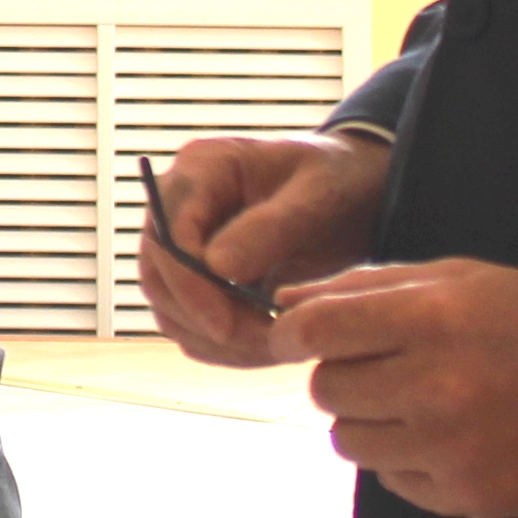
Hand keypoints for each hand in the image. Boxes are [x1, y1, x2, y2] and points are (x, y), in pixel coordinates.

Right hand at [137, 131, 392, 367]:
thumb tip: (216, 268)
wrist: (360, 190)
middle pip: (157, 276)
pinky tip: (266, 348)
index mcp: (201, 169)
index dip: (189, 286)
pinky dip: (223, 346)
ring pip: (169, 306)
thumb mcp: (319, 194)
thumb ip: (270, 226)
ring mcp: (188, 243)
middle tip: (261, 344)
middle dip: (202, 320)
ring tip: (273, 348)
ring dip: (213, 339)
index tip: (227, 325)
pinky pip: (193, 321)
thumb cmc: (341, 178)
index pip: (167, 236)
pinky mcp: (203, 277)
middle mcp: (182, 206)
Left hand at [273, 258, 517, 517]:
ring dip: (369, 422)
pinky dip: (408, 462)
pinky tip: (451, 438)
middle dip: (342, 376)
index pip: (315, 331)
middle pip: (326, 391)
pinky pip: (394, 483)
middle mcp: (436, 388)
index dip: (292, 333)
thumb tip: (287, 300)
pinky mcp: (469, 498)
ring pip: (350, 443)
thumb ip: (365, 286)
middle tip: (384, 368)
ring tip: (418, 403)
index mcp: (432, 320)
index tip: (297, 338)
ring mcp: (452, 451)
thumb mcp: (457, 278)